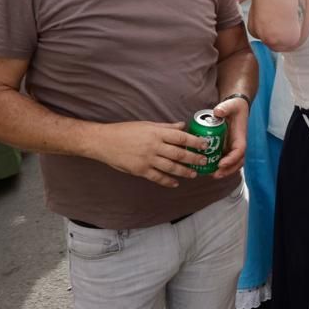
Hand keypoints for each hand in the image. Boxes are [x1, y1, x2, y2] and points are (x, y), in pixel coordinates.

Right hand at [87, 120, 207, 187]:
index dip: (195, 142)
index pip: (181, 138)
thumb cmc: (125, 131)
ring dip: (184, 171)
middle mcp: (154, 146)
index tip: (205, 145)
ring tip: (193, 174)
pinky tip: (175, 183)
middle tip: (204, 161)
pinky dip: (167, 181)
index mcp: (156, 133)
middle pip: (179, 154)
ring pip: (170, 167)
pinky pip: (157, 177)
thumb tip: (183, 126)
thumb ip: (166, 127)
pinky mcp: (140, 170)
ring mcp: (147, 159)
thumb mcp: (147, 125)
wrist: (103, 141)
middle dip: (194, 158)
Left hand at [209, 94, 249, 177]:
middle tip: (215, 174)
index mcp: (240, 136)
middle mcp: (237, 144)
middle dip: (228, 170)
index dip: (232, 159)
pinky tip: (206, 170)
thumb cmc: (234, 107)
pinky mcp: (225, 147)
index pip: (239, 150)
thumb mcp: (231, 105)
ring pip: (231, 163)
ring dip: (223, 171)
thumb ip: (225, 107)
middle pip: (237, 162)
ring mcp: (231, 147)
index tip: (221, 163)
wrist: (234, 108)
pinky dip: (217, 167)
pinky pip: (223, 160)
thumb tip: (218, 112)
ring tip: (210, 175)